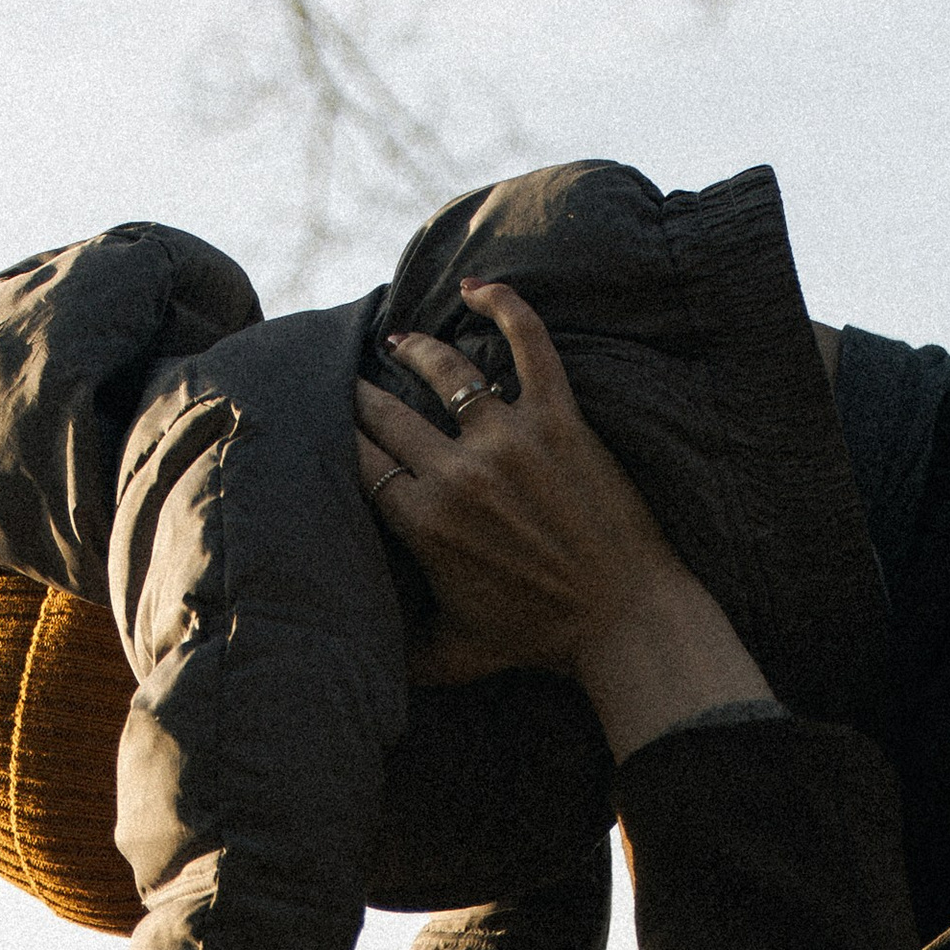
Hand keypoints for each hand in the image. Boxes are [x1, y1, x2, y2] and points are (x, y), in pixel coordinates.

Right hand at [356, 285, 770, 757]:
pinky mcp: (560, 419)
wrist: (623, 622)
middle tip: (351, 380)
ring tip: (400, 342)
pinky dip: (504, 304)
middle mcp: (459, 472)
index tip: (326, 423)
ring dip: (415, 349)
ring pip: (445, 368)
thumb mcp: (456, 654)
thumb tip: (364, 660)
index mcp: (424, 521)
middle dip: (361, 391)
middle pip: (386, 410)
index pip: (359, 459)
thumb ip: (404, 652)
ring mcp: (511, 438)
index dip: (337, 436)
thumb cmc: (539, 640)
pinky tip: (477, 288)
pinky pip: (529, 342)